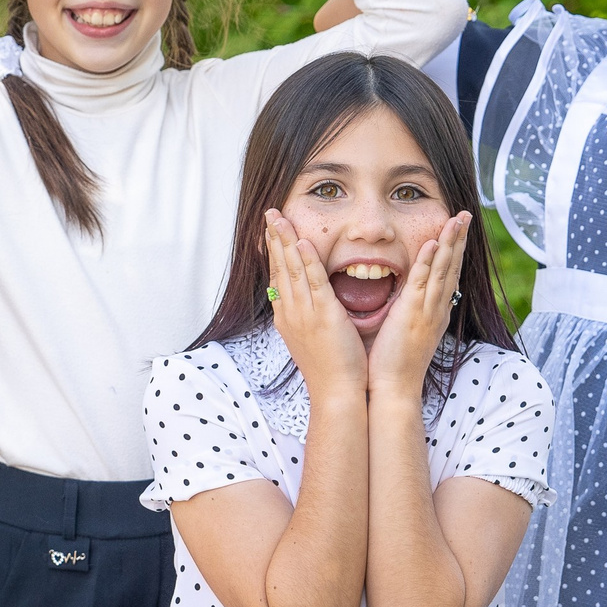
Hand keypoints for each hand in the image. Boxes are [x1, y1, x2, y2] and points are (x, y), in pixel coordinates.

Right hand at [265, 210, 367, 400]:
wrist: (336, 393)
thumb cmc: (330, 370)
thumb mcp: (310, 340)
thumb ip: (307, 318)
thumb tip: (307, 304)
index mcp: (287, 318)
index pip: (277, 278)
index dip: (274, 253)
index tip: (271, 232)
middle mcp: (290, 313)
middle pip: (279, 268)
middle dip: (274, 238)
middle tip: (269, 214)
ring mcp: (304, 313)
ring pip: (291, 270)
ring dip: (285, 241)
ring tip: (279, 217)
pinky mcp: (323, 315)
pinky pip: (313, 282)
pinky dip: (306, 261)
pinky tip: (302, 242)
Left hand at [365, 214, 468, 399]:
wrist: (394, 389)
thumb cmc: (394, 366)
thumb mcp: (406, 334)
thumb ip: (408, 315)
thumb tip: (404, 302)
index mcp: (435, 314)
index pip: (447, 276)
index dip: (454, 252)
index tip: (458, 231)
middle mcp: (437, 309)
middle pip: (452, 267)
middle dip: (460, 239)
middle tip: (466, 215)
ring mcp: (427, 311)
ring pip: (442, 269)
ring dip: (451, 242)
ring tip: (458, 218)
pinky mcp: (412, 314)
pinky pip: (423, 282)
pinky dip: (429, 261)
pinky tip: (434, 243)